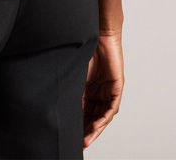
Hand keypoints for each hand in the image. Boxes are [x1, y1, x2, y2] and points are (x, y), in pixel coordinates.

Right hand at [82, 31, 124, 147]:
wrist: (98, 33)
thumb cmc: (85, 49)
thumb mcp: (75, 74)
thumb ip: (72, 89)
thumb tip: (58, 105)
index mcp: (88, 89)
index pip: (84, 111)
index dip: (79, 124)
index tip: (72, 136)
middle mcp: (99, 92)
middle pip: (93, 116)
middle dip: (87, 130)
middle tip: (80, 142)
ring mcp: (108, 90)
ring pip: (103, 115)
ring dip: (95, 128)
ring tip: (87, 138)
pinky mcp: (117, 87)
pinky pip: (111, 108)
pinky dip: (104, 118)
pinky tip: (97, 125)